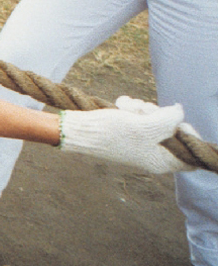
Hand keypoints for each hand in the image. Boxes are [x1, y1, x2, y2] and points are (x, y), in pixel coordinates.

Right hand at [59, 96, 192, 173]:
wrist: (78, 129)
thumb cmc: (110, 133)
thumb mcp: (144, 127)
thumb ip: (168, 120)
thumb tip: (179, 112)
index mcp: (160, 161)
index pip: (188, 152)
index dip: (186, 133)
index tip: (174, 118)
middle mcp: (151, 152)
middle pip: (170, 128)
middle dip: (157, 113)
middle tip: (142, 111)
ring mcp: (139, 140)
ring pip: (153, 117)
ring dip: (140, 106)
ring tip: (125, 107)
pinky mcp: (127, 129)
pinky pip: (137, 113)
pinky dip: (130, 106)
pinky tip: (120, 105)